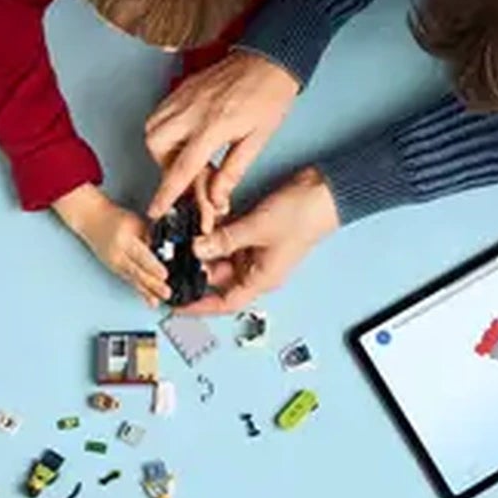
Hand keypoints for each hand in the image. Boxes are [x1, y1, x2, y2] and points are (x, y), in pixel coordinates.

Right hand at [51, 185, 168, 306]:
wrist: (92, 220)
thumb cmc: (115, 219)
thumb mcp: (137, 222)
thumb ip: (151, 236)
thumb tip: (166, 252)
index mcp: (124, 240)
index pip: (140, 255)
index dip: (153, 266)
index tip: (164, 275)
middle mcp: (117, 254)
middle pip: (136, 271)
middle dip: (152, 284)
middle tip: (166, 292)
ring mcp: (114, 264)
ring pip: (133, 280)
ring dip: (147, 292)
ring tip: (158, 301)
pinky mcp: (114, 269)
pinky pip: (129, 282)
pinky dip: (140, 291)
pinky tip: (150, 299)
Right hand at [144, 51, 300, 221]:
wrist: (271, 59)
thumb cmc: (269, 97)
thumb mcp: (257, 140)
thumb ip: (232, 171)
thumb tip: (216, 198)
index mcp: (213, 126)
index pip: (182, 168)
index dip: (167, 194)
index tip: (157, 210)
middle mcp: (191, 110)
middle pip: (157, 146)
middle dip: (166, 166)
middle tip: (189, 174)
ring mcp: (184, 96)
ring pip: (152, 128)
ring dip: (163, 149)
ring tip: (187, 155)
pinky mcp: (183, 88)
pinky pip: (160, 113)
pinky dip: (165, 129)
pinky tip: (185, 136)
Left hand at [177, 167, 338, 313]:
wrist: (323, 191)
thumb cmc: (303, 216)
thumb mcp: (257, 229)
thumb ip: (224, 240)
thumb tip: (197, 248)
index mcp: (261, 279)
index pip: (224, 303)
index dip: (199, 306)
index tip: (176, 305)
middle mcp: (257, 268)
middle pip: (217, 277)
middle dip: (196, 268)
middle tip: (173, 259)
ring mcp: (255, 250)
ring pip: (220, 256)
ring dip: (204, 247)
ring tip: (184, 238)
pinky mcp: (254, 233)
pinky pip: (228, 239)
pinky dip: (214, 232)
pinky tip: (201, 222)